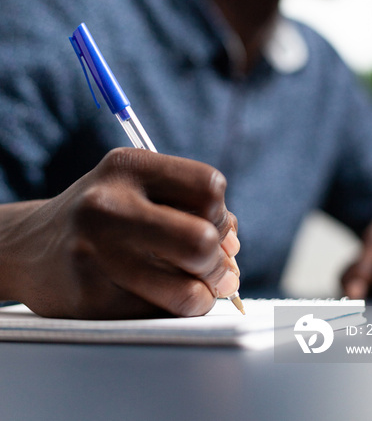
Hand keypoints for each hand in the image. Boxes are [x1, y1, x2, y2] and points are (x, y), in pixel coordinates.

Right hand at [0, 148, 239, 318]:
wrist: (30, 246)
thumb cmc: (101, 213)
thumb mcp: (138, 186)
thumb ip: (190, 206)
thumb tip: (233, 248)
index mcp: (127, 166)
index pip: (209, 186)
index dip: (221, 212)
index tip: (211, 225)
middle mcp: (108, 206)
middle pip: (202, 240)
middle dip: (220, 262)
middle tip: (217, 269)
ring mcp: (96, 255)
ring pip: (188, 290)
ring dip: (204, 296)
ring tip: (197, 290)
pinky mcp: (90, 299)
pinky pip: (160, 314)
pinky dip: (173, 310)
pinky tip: (159, 297)